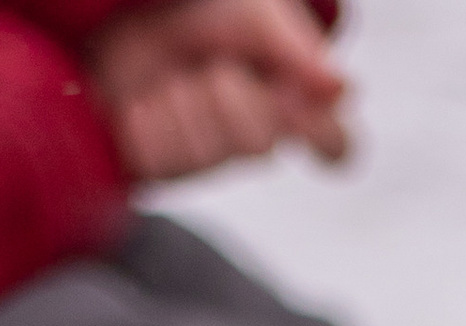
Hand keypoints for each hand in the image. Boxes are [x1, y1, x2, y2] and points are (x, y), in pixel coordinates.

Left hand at [87, 0, 349, 177]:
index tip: (305, 117)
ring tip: (176, 77)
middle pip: (260, 145)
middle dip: (232, 95)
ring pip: (209, 153)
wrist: (124, 12)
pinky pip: (164, 160)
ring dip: (186, 101)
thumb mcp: (253, 12)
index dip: (325, 139)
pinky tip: (145, 100)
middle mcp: (255, 136)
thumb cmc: (197, 7)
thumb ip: (296, 51)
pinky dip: (149, 116)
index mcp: (292, 97)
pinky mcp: (163, 170)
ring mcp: (209, 158)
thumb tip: (341, 89)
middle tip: (214, 65)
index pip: (335, 145)